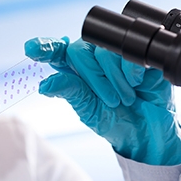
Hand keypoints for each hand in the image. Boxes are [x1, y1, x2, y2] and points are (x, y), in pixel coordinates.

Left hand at [25, 37, 180, 165]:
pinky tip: (136, 84)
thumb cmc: (115, 121)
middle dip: (93, 78)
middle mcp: (94, 58)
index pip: (57, 52)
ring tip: (125, 99)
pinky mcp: (140, 55)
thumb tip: (45, 83)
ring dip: (114, 79)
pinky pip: (130, 52)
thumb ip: (70, 91)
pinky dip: (131, 71)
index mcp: (76, 70)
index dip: (44, 47)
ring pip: (105, 51)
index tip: (31, 49)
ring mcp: (117, 55)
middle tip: (109, 100)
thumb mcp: (88, 111)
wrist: (149, 133)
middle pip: (81, 49)